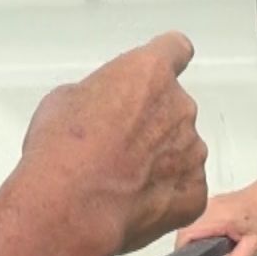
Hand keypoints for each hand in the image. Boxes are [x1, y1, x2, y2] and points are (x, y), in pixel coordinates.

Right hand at [21, 32, 207, 255]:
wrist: (72, 206)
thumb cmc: (62, 151)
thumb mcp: (64, 101)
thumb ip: (97, 95)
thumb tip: (97, 111)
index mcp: (149, 73)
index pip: (174, 49)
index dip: (166, 61)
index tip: (162, 70)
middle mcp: (179, 106)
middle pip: (173, 107)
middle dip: (150, 123)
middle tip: (116, 145)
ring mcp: (191, 149)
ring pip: (180, 149)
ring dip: (159, 159)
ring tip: (121, 179)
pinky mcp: (193, 190)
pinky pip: (184, 187)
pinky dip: (165, 194)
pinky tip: (134, 201)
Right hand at [174, 167, 256, 255]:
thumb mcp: (254, 244)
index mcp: (218, 217)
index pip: (186, 234)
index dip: (182, 252)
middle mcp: (210, 207)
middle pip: (183, 230)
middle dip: (187, 247)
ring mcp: (209, 203)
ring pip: (188, 223)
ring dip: (192, 238)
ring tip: (206, 250)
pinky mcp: (211, 203)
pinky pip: (196, 218)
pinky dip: (197, 230)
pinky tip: (210, 238)